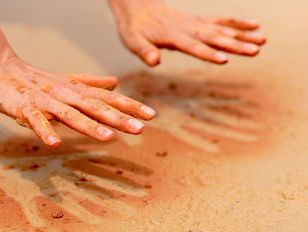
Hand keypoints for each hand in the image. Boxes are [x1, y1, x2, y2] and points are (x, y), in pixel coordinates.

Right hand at [0, 56, 155, 146]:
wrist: (1, 69)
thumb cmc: (36, 79)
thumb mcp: (67, 81)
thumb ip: (91, 83)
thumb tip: (116, 83)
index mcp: (76, 90)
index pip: (107, 98)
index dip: (129, 106)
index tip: (151, 115)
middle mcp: (65, 93)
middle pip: (94, 107)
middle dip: (118, 118)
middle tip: (139, 129)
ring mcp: (45, 100)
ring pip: (69, 113)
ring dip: (88, 126)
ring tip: (108, 138)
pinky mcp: (24, 107)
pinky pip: (35, 120)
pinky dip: (45, 131)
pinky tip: (56, 144)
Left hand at [109, 0, 265, 65]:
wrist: (137, 6)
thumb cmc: (134, 28)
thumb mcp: (133, 42)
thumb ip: (144, 51)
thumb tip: (155, 61)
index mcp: (172, 36)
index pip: (193, 46)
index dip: (208, 53)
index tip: (224, 59)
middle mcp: (186, 28)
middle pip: (213, 37)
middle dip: (234, 45)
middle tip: (255, 50)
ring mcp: (193, 23)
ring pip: (221, 28)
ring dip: (241, 35)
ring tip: (262, 40)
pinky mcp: (196, 21)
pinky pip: (219, 21)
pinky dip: (236, 24)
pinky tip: (252, 26)